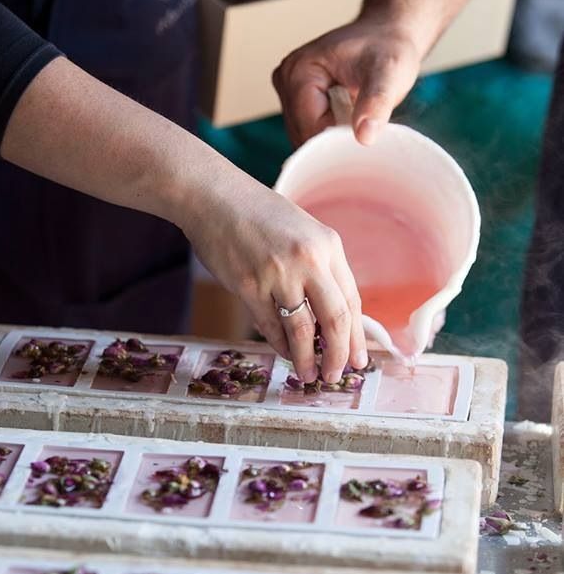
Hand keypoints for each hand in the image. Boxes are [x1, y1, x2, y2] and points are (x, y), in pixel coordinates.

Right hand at [183, 179, 366, 383]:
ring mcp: (278, 274)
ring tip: (310, 376)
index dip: (357, 336)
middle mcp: (308, 260)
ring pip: (302, 330)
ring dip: (307, 358)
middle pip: (335, 319)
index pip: (352, 301)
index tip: (358, 359)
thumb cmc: (258, 216)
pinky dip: (280, 345)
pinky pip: (270, 325)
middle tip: (336, 375)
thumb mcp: (302, 233)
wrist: (215, 197)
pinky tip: (285, 354)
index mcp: (328, 246)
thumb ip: (319, 268)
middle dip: (339, 354)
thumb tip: (332, 317)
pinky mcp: (249, 285)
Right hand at [272, 15, 421, 146]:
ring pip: (303, 135)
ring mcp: (287, 89)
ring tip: (355, 117)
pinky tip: (346, 118)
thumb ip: (376, 103)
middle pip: (302, 133)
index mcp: (299, 70)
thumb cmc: (387, 47)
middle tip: (363, 124)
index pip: (309, 127)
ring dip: (330, 138)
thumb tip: (365, 136)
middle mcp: (286, 79)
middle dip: (332, 140)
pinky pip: (306, 129)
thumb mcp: (389, 73)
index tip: (365, 132)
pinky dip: (327, 132)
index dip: (337, 139)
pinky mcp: (294, 98)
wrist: (386, 35)